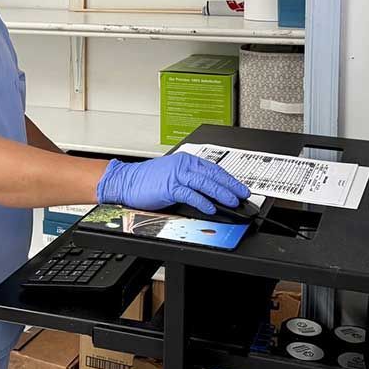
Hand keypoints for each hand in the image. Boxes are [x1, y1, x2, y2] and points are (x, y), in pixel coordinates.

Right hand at [96, 152, 249, 213]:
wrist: (126, 181)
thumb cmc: (147, 180)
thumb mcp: (173, 176)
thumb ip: (191, 182)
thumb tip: (211, 193)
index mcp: (185, 161)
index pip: (213, 168)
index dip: (229, 179)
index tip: (240, 188)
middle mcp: (183, 165)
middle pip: (212, 175)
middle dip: (230, 186)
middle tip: (243, 195)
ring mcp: (176, 175)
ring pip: (204, 183)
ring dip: (221, 193)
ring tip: (232, 201)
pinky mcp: (169, 187)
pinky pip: (190, 194)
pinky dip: (202, 201)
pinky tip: (211, 207)